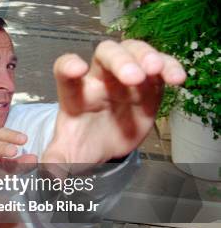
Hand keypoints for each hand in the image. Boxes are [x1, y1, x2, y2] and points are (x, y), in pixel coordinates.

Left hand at [42, 39, 185, 163]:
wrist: (105, 146)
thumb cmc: (83, 142)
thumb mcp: (67, 154)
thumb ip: (56, 162)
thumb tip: (50, 176)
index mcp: (74, 94)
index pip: (64, 70)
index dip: (67, 65)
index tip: (75, 69)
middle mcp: (99, 79)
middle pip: (105, 54)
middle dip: (119, 60)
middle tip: (133, 77)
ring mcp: (124, 78)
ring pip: (132, 51)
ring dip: (145, 56)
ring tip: (155, 70)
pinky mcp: (148, 83)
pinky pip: (159, 66)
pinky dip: (169, 67)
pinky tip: (177, 79)